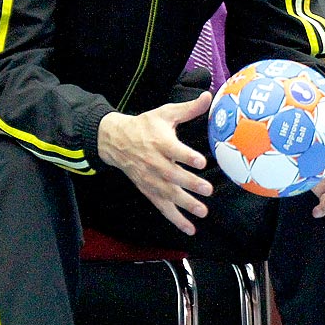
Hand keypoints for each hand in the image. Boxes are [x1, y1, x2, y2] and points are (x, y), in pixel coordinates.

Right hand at [97, 92, 213, 234]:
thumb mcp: (165, 113)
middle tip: (208, 190)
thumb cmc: (145, 126)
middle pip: (173, 175)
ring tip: (203, 211)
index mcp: (160, 142)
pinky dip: (175, 219)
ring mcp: (151, 180)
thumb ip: (188, 109)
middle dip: (190, 184)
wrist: (116, 141)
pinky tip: (190, 229)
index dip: (187, 156)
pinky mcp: (149, 191)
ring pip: (169, 194)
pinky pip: (163, 207)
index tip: (200, 161)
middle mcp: (155, 163)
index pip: (174, 150)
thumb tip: (208, 96)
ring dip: (186, 204)